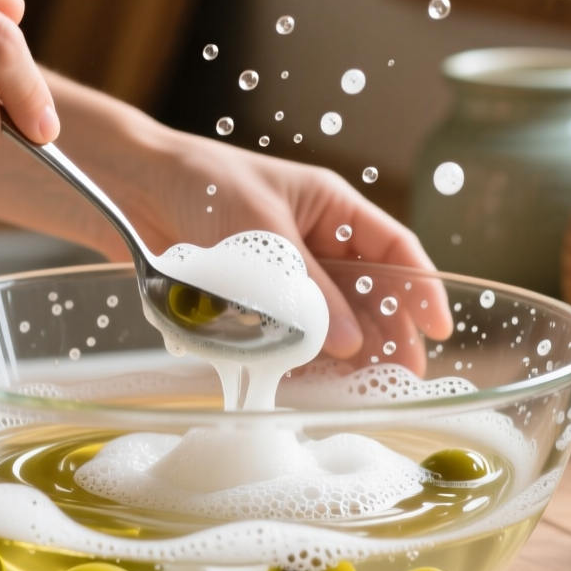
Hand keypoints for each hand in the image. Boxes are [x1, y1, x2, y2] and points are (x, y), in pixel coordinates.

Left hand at [82, 126, 455, 365]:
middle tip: (402, 376)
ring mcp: (285, 277)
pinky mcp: (252, 304)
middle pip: (369, 294)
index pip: (393, 248)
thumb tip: (348, 342)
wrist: (132, 190)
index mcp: (331, 208)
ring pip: (331, 322)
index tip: (437, 328)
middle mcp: (315, 245)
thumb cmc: (202, 181)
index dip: (420, 287)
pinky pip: (288, 337)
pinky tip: (313, 385)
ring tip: (363, 389)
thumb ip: (305, 287)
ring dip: (346, 355)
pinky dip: (302, 360)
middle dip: (389, 334)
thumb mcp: (262, 227)